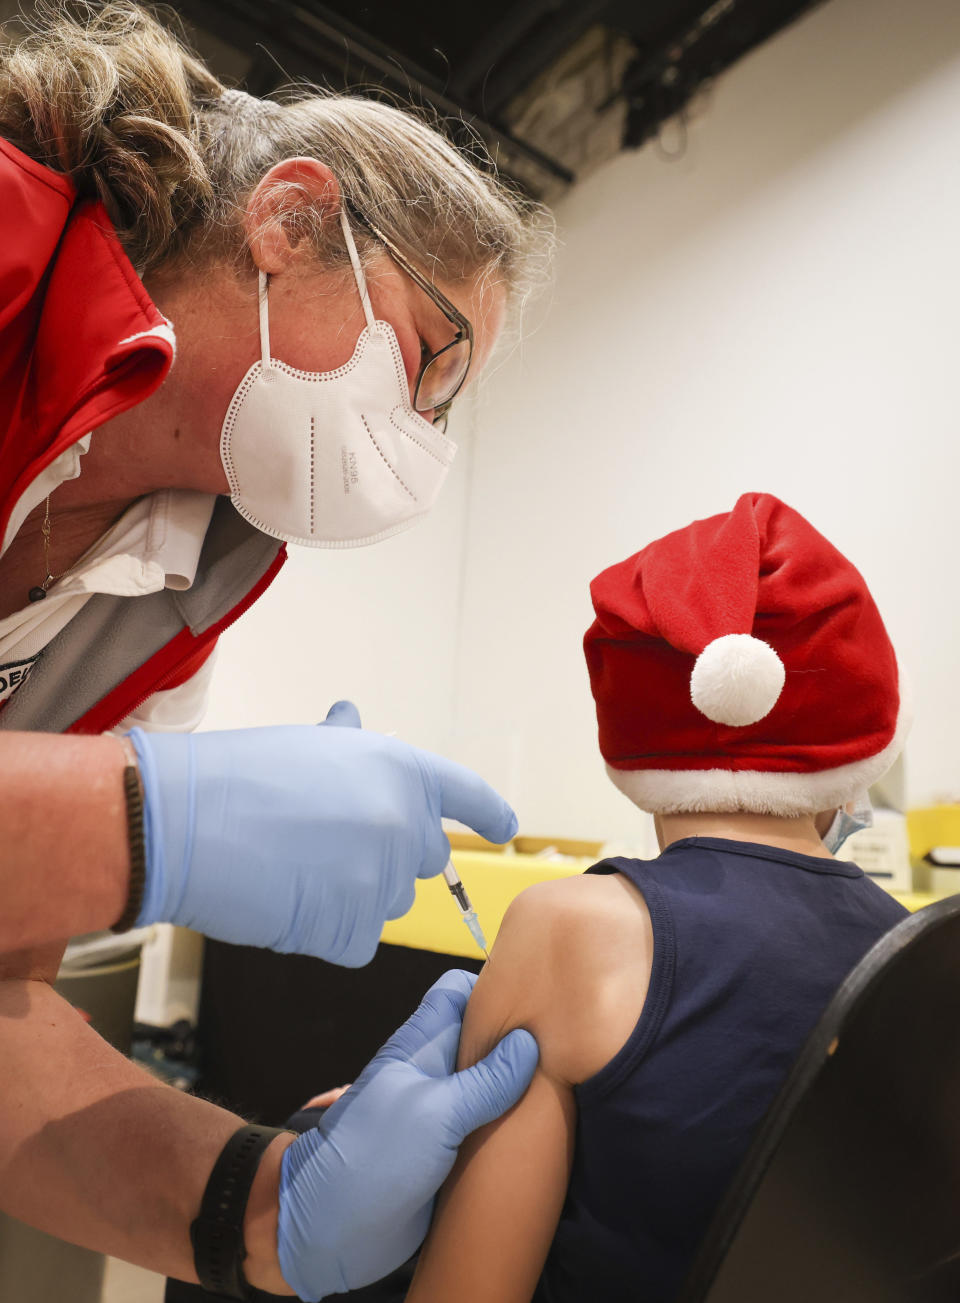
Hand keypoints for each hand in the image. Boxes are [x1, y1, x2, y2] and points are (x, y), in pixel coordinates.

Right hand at [128, 705, 515, 965]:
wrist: (186, 824)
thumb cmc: (240, 776)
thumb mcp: (310, 746)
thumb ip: (350, 749)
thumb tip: (352, 720)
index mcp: (402, 772)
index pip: (467, 796)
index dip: (488, 813)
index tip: (503, 827)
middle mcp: (404, 825)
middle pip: (423, 860)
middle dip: (387, 857)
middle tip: (330, 846)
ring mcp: (381, 882)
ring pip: (387, 903)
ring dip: (353, 895)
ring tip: (295, 867)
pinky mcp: (352, 931)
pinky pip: (357, 941)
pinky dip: (328, 932)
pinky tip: (289, 902)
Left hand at [276, 971, 538, 1299]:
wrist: (332, 1232)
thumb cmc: (374, 1159)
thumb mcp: (435, 1113)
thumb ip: (484, 1080)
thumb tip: (530, 1042)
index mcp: (420, 1045)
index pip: (459, 992)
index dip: (496, 986)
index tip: (541, 999)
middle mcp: (433, 1071)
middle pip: (481, 1037)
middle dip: (519, 1039)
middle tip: (568, 1048)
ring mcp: (441, 1111)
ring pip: (488, 1083)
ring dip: (520, 1086)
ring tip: (567, 1087)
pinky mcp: (449, 1150)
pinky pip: (486, 1125)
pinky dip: (511, 1124)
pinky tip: (546, 1130)